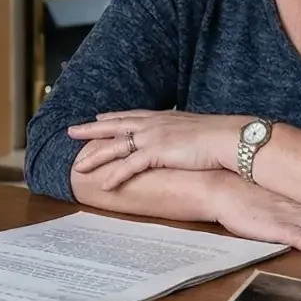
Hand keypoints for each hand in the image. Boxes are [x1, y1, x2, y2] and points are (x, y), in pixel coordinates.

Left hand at [67, 110, 243, 189]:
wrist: (229, 138)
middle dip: (91, 129)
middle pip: (114, 126)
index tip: (98, 116)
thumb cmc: (219, 136)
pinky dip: (115, 176)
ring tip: (77, 167)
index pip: (131, 115)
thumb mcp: (195, 130)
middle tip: (71, 131)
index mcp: (162, 117)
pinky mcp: (157, 152)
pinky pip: (129, 166)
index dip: (112, 117)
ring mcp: (153, 137)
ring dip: (95, 157)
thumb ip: (182, 132)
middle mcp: (153, 124)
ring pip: (115, 147)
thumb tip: (183, 139)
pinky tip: (103, 185)